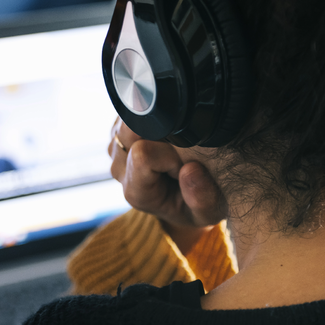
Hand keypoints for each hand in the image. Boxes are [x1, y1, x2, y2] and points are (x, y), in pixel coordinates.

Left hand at [108, 119, 226, 252]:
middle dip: (161, 133)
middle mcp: (120, 170)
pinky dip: (151, 119)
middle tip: (180, 151)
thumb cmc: (197, 204)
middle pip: (130, 131)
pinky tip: (163, 138)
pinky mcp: (119, 133)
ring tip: (172, 146)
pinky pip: (131, 113)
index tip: (186, 164)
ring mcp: (116, 151)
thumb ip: (202, 198)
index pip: (143, 155)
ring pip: (128, 119)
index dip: (169, 154)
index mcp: (136, 191)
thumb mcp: (208, 211)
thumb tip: (190, 170)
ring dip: (155, 125)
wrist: (186, 199)